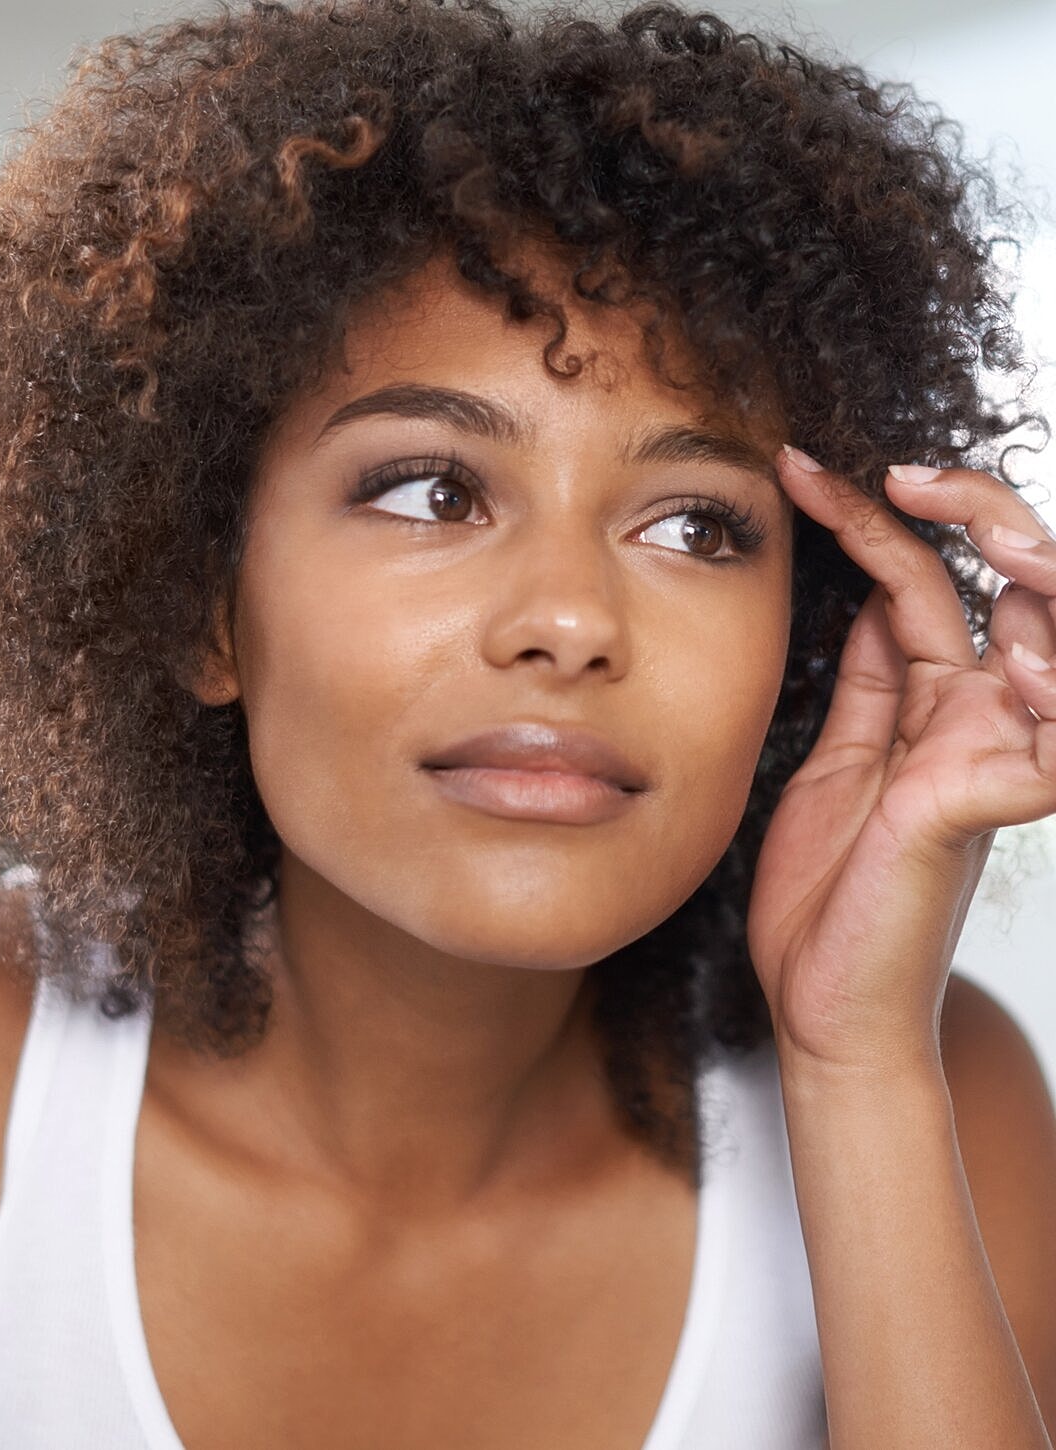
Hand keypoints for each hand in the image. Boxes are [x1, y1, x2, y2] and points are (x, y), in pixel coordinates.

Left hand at [746, 448, 1055, 1075]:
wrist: (823, 1006)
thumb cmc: (827, 895)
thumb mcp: (836, 759)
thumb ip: (867, 685)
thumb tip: (869, 600)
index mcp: (931, 703)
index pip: (918, 581)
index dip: (868, 517)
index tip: (796, 467)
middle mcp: (976, 718)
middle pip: (1008, 584)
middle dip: (975, 512)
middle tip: (901, 473)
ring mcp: (990, 758)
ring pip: (1050, 638)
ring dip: (1031, 571)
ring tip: (966, 521)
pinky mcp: (985, 806)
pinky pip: (1046, 737)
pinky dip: (1042, 686)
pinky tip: (1006, 649)